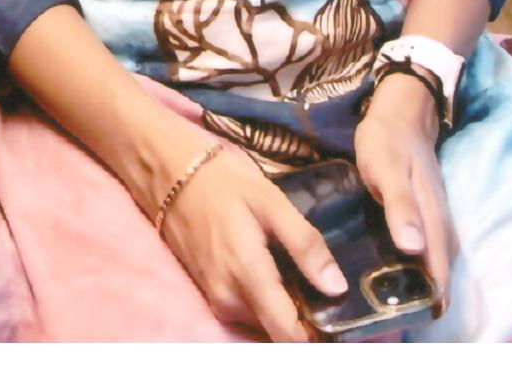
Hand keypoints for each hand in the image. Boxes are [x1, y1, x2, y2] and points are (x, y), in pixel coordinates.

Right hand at [148, 124, 348, 341]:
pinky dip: (266, 300)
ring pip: (263, 323)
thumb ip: (305, 244)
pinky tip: (276, 270)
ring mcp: (216, 300)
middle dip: (305, 318)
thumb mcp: (271, 201)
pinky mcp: (210, 295)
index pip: (288, 336)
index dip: (318, 335)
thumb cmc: (223, 182)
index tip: (340, 319)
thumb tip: (337, 288)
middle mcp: (229, 300)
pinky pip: (248, 311)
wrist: (171, 174)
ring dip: (285, 308)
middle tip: (323, 285)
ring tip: (300, 273)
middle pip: (278, 332)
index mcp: (248, 276)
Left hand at [353, 71, 458, 309]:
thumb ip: (400, 208)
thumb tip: (415, 250)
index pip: (437, 281)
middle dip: (417, 303)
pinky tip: (390, 274)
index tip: (400, 323)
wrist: (402, 110)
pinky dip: (412, 268)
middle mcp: (441, 230)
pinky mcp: (426, 216)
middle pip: (436, 280)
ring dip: (415, 287)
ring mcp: (435, 223)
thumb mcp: (386, 169)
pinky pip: (424, 252)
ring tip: (385, 305)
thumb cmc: (387, 140)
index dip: (424, 306)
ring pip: (431, 267)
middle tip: (384, 320)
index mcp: (433, 225)